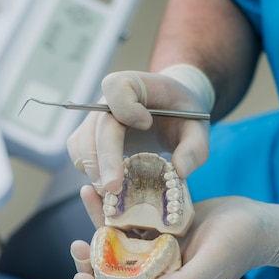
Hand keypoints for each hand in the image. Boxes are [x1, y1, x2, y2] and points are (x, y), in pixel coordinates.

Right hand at [66, 65, 214, 194]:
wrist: (174, 111)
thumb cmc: (185, 116)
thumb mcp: (199, 128)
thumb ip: (195, 148)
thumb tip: (179, 171)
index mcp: (136, 84)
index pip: (117, 88)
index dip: (127, 107)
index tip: (146, 124)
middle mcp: (109, 100)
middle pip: (97, 126)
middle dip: (104, 158)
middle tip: (114, 188)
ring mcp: (97, 119)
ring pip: (82, 143)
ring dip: (93, 169)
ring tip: (111, 194)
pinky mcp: (91, 137)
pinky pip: (79, 154)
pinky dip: (89, 171)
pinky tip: (108, 188)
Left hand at [70, 195, 267, 278]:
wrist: (257, 221)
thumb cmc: (238, 247)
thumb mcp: (211, 266)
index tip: (82, 277)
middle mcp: (156, 271)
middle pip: (112, 274)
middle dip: (91, 262)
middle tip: (77, 246)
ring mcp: (157, 248)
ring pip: (118, 241)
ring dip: (98, 225)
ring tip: (87, 197)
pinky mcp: (161, 225)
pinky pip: (133, 218)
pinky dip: (117, 206)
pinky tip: (105, 188)